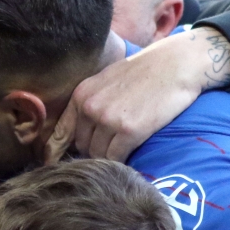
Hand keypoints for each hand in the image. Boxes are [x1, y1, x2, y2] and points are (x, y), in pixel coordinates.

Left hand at [43, 27, 229, 162]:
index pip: (60, 133)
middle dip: (93, 151)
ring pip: (98, 155)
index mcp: (82, 95)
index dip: (55, 152)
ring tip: (123, 150)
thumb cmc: (145, 72)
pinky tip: (131, 154)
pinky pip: (116, 158)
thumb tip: (80, 133)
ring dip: (109, 157)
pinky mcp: (129, 131)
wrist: (176, 64)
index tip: (53, 164)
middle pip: (81, 147)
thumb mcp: (107, 81)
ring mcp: (108, 120)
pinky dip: (122, 161)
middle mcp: (90, 108)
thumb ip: (90, 103)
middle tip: (110, 149)